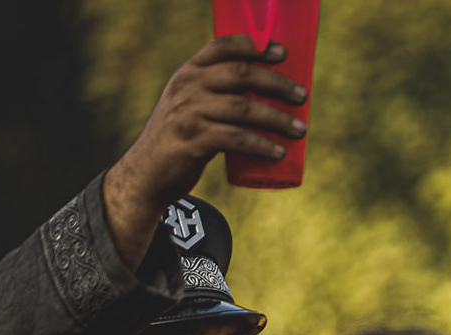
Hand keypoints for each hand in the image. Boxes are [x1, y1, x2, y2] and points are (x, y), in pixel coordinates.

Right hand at [101, 36, 308, 267]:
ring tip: (301, 129)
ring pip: (244, 108)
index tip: (282, 52)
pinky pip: (236, 139)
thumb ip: (216, 93)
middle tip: (303, 95)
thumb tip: (269, 93)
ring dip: (278, 118)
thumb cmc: (181, 137)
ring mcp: (189, 113)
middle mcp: (187, 86)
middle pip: (241, 74)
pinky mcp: (193, 141)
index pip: (222, 47)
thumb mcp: (190, 105)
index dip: (254, 45)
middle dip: (276, 83)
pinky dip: (261, 145)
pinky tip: (279, 152)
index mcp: (189, 72)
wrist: (148, 172)